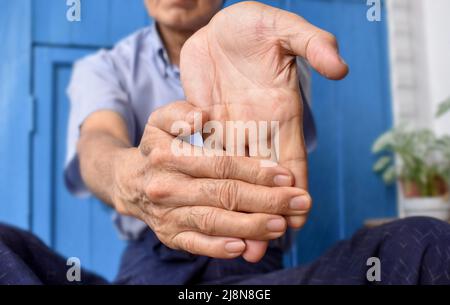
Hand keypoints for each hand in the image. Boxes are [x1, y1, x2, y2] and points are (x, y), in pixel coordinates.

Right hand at [110, 101, 310, 258]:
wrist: (128, 182)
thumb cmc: (156, 148)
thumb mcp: (160, 121)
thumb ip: (179, 112)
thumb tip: (202, 116)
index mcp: (168, 156)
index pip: (220, 163)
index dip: (255, 170)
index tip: (285, 175)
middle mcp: (167, 187)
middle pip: (223, 194)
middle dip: (265, 200)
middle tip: (297, 201)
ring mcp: (167, 215)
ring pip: (213, 221)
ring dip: (250, 226)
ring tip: (281, 226)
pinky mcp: (169, 236)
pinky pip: (195, 244)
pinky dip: (219, 248)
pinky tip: (244, 247)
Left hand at [180, 1, 347, 259]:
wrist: (216, 26)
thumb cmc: (253, 23)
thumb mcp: (283, 26)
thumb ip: (312, 43)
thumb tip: (340, 67)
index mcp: (280, 110)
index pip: (292, 157)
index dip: (295, 187)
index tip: (298, 220)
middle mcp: (258, 126)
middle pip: (265, 177)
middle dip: (265, 210)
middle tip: (264, 246)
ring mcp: (233, 128)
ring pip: (237, 176)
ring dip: (239, 207)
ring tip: (240, 243)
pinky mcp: (207, 125)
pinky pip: (210, 160)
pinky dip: (213, 185)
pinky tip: (210, 208)